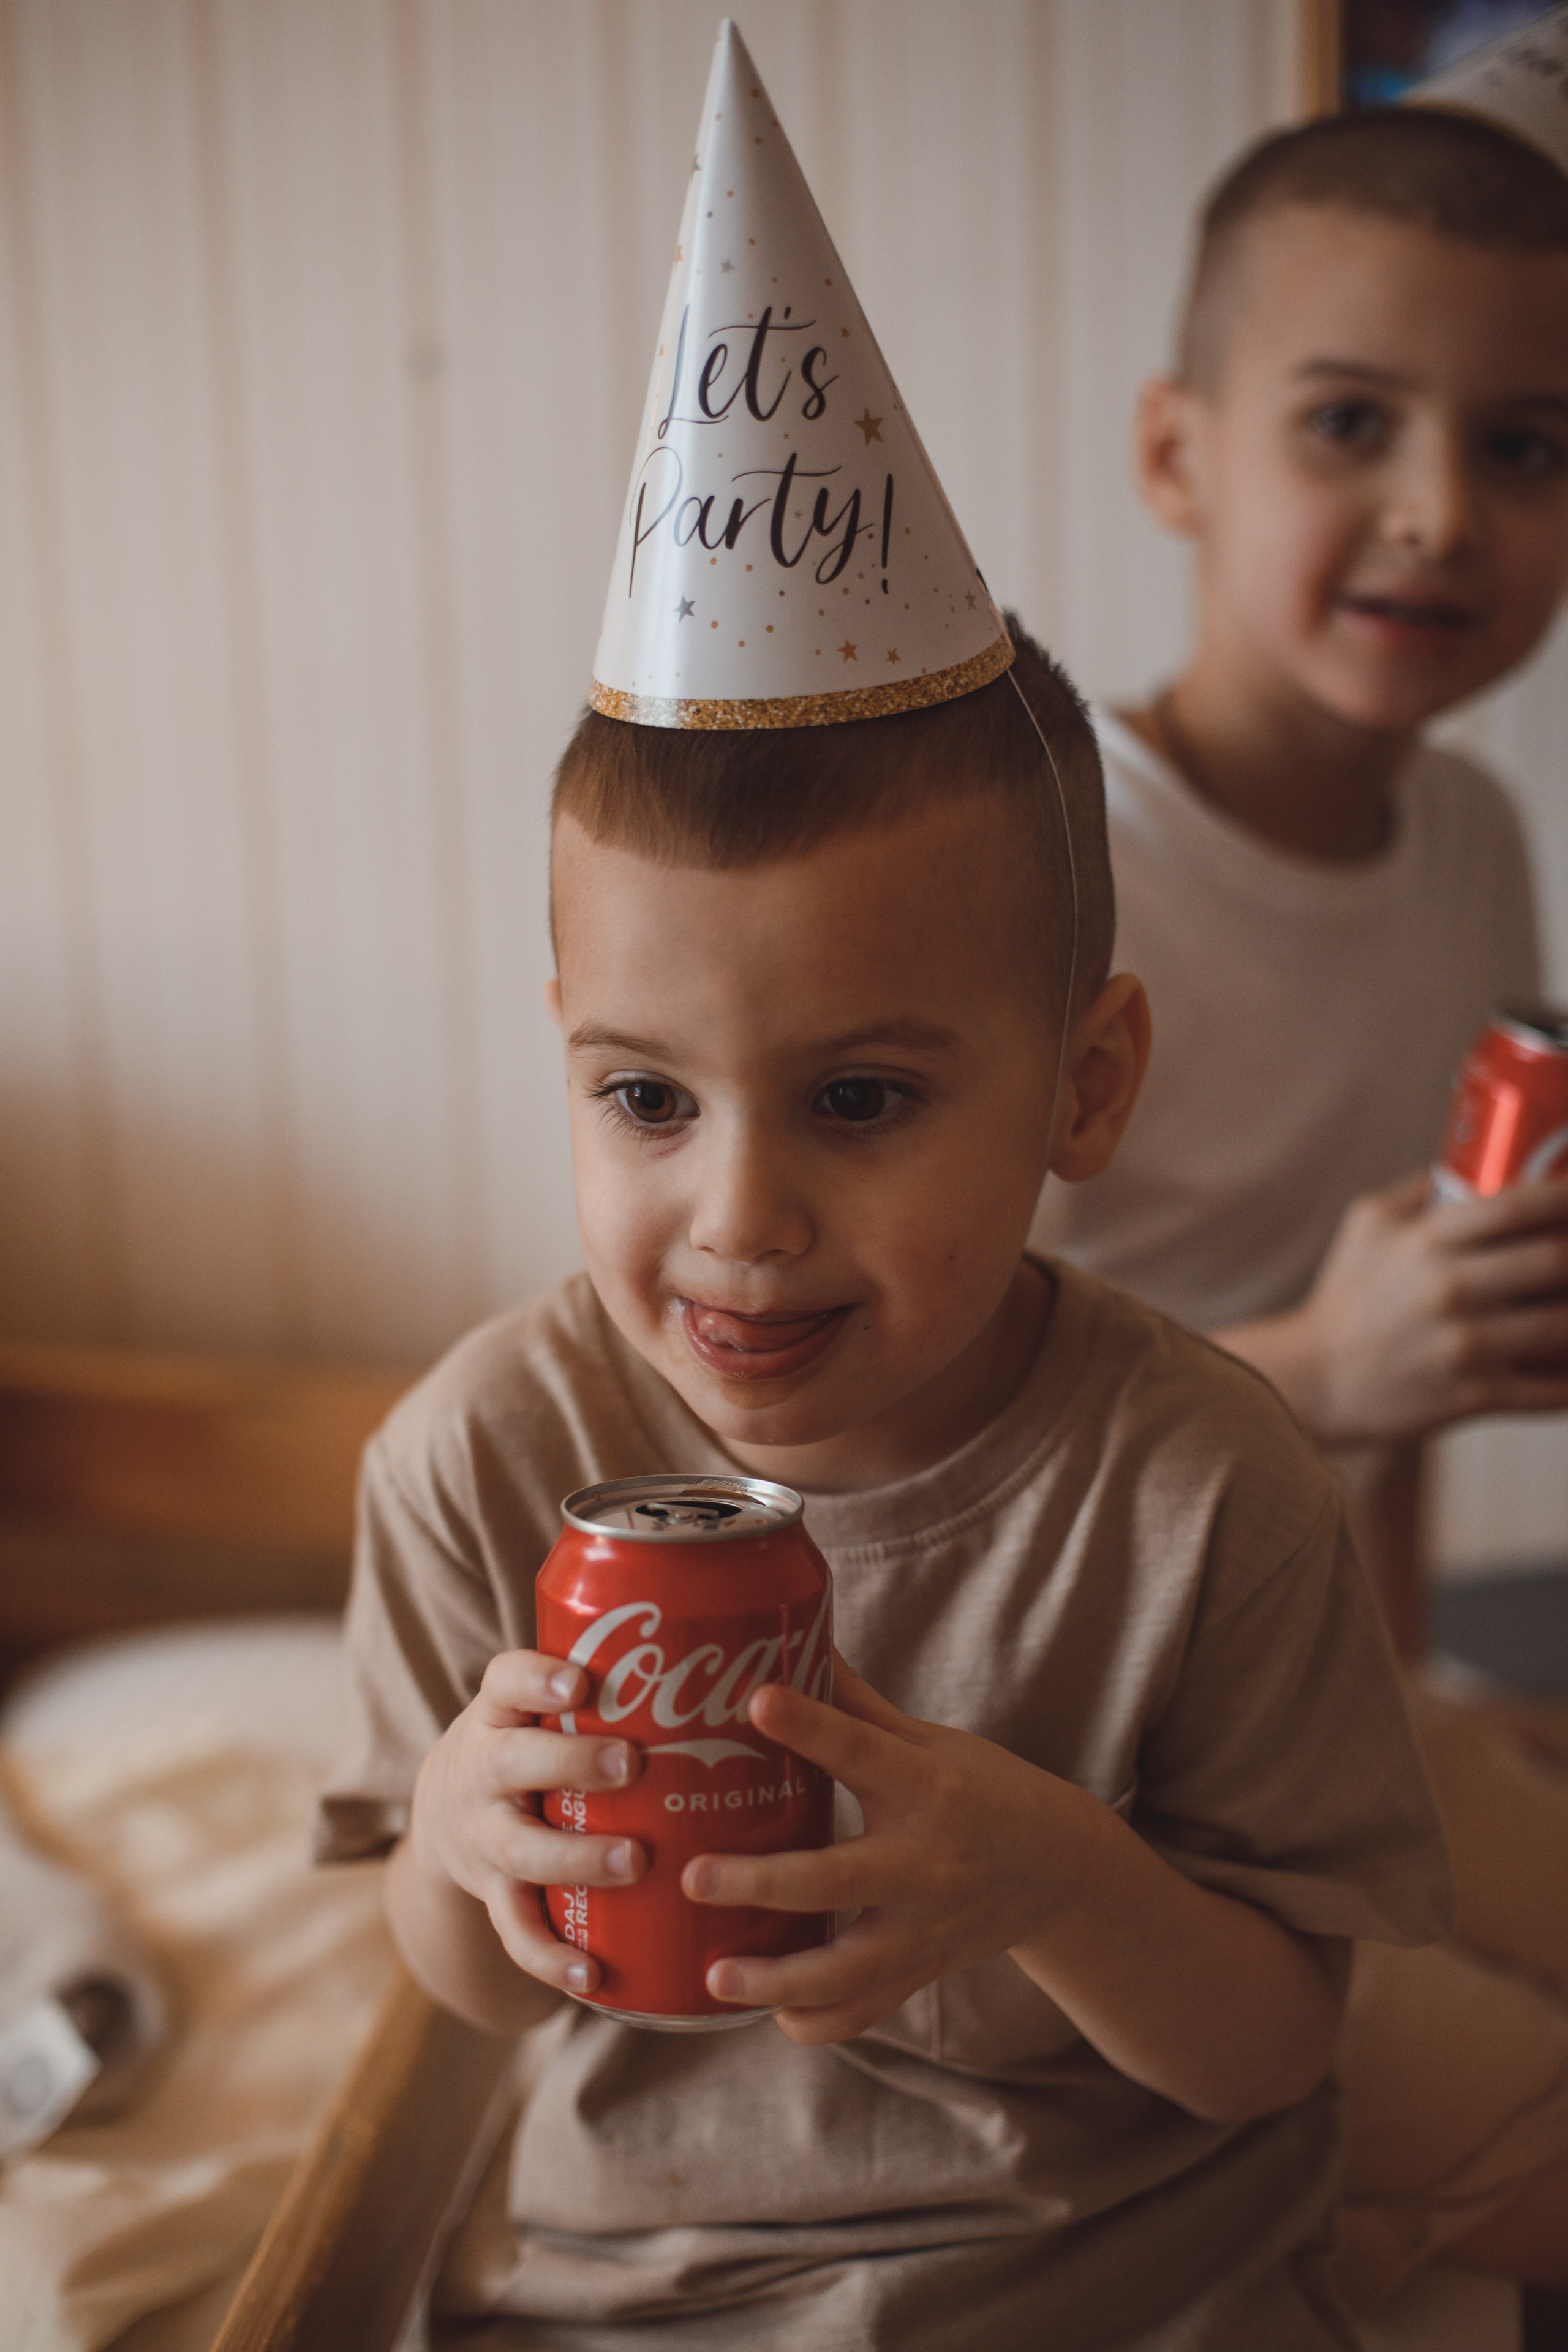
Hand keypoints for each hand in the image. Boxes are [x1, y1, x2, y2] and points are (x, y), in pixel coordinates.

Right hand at [406, 1650, 648, 1998]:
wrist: (448, 1808)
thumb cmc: (533, 1740)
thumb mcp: (545, 1704)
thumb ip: (617, 1686)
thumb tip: (751, 1662)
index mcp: (500, 1714)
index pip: (506, 1681)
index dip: (537, 1680)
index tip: (580, 1682)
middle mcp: (483, 1772)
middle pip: (512, 1763)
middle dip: (571, 1762)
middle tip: (630, 1763)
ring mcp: (485, 1837)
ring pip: (520, 1851)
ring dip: (577, 1858)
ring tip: (634, 1862)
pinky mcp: (494, 1894)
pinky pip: (517, 1930)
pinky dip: (550, 1956)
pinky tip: (592, 1974)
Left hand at [680, 1652, 1078, 2045]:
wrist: (1062, 1871)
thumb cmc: (985, 1790)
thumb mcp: (931, 1740)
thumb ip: (857, 1705)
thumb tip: (795, 1634)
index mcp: (927, 1787)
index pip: (862, 1750)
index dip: (810, 1726)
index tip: (758, 1700)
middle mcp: (926, 1862)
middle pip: (839, 1878)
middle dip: (764, 1882)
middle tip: (694, 1876)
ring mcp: (923, 1928)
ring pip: (847, 1969)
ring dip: (777, 1979)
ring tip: (717, 1975)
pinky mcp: (920, 1972)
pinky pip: (864, 2012)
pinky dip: (816, 2021)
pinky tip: (769, 2012)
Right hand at [1244, 1171, 1567, 1444]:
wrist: (1318, 1380)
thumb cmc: (1348, 1296)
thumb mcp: (1367, 1224)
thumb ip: (1422, 1188)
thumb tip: (1483, 1163)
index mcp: (1427, 1241)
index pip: (1518, 1206)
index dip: (1566, 1196)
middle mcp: (1448, 1290)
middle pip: (1555, 1261)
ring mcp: (1465, 1347)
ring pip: (1564, 1326)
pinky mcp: (1475, 1396)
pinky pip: (1553, 1387)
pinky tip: (1566, 1360)